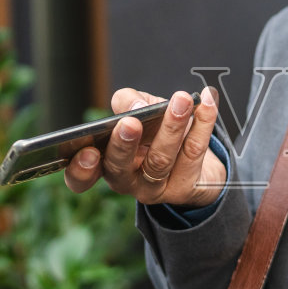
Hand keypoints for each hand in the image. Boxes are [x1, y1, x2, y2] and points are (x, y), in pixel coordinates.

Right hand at [64, 87, 225, 206]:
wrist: (191, 158)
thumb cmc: (153, 130)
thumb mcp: (136, 111)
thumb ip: (129, 101)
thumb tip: (135, 105)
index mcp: (103, 163)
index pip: (81, 177)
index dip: (80, 169)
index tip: (88, 152)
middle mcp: (125, 181)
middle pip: (121, 168)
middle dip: (125, 145)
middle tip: (131, 122)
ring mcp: (154, 189)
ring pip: (161, 160)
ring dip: (172, 127)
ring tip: (181, 100)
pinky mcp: (184, 188)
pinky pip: (193, 153)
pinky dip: (203, 123)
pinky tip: (207, 101)